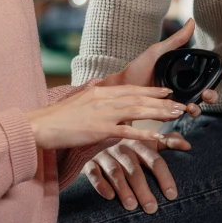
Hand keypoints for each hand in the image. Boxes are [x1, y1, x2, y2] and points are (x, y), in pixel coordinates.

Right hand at [24, 84, 186, 150]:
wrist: (39, 125)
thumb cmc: (57, 117)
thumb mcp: (79, 100)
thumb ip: (93, 95)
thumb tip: (99, 87)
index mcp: (100, 91)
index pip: (131, 89)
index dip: (151, 90)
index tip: (168, 91)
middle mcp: (104, 99)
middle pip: (139, 98)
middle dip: (162, 101)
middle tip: (182, 105)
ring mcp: (102, 114)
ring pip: (137, 111)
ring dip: (159, 113)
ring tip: (177, 115)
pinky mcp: (99, 129)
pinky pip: (126, 131)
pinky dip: (144, 133)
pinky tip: (158, 135)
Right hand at [82, 133, 190, 212]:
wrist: (98, 129)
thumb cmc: (129, 141)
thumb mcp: (147, 139)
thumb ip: (168, 142)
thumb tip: (188, 146)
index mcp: (140, 143)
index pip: (155, 161)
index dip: (164, 177)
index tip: (172, 195)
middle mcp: (123, 148)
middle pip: (135, 170)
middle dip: (143, 189)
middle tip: (152, 209)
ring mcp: (105, 154)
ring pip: (115, 172)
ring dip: (123, 189)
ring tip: (131, 206)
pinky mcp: (89, 161)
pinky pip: (94, 173)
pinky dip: (101, 184)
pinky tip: (108, 197)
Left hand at [119, 18, 221, 117]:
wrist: (122, 86)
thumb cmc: (139, 68)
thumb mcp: (159, 51)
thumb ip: (177, 40)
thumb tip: (191, 21)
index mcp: (186, 71)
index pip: (210, 73)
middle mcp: (186, 85)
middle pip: (209, 91)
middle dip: (213, 94)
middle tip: (207, 93)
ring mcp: (178, 99)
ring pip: (199, 105)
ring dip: (201, 106)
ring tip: (194, 105)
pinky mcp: (168, 112)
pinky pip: (181, 114)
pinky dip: (185, 113)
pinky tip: (181, 110)